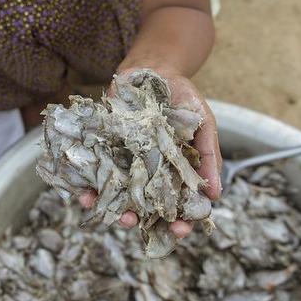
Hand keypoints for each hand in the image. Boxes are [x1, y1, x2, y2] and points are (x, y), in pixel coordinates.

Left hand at [80, 67, 221, 237]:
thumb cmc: (182, 97)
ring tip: (111, 213)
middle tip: (133, 222)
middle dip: (139, 219)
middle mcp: (149, 173)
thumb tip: (216, 193)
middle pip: (145, 206)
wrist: (151, 69)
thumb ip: (208, 155)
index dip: (180, 221)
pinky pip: (95, 173)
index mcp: (175, 172)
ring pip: (118, 195)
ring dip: (112, 207)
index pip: (178, 205)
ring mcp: (126, 163)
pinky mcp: (105, 150)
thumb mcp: (203, 122)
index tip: (180, 230)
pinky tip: (85, 194)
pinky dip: (88, 186)